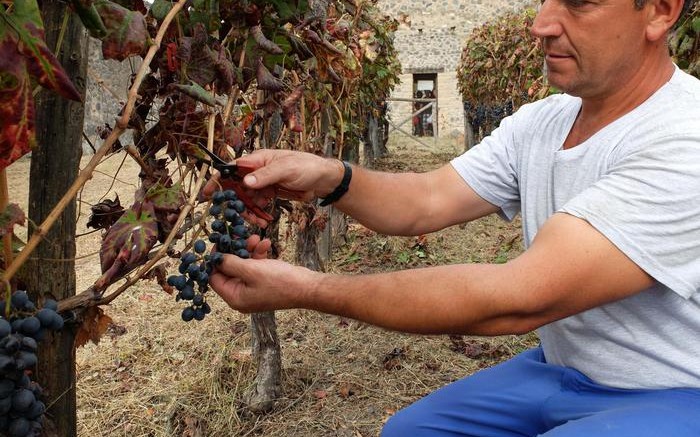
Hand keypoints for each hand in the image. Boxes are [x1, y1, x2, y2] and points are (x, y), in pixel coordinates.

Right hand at [203, 149, 344, 207]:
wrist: (323, 179)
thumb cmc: (306, 166)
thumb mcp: (286, 169)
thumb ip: (266, 175)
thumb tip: (246, 182)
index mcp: (257, 160)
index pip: (231, 169)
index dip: (217, 181)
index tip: (207, 194)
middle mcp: (256, 171)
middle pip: (236, 187)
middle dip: (235, 203)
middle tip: (237, 217)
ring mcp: (262, 183)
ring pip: (246, 199)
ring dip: (248, 212)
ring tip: (257, 222)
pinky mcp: (269, 193)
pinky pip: (257, 205)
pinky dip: (258, 214)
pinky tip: (264, 221)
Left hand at [208, 234, 317, 312]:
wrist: (308, 287)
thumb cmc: (279, 282)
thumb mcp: (251, 270)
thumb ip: (230, 263)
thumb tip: (215, 258)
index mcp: (235, 297)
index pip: (215, 278)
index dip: (215, 260)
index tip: (219, 242)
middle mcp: (242, 295)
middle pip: (230, 270)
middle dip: (236, 251)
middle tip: (239, 235)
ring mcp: (254, 288)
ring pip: (244, 265)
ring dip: (249, 250)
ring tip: (257, 238)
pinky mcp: (265, 281)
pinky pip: (256, 266)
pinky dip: (259, 254)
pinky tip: (266, 243)